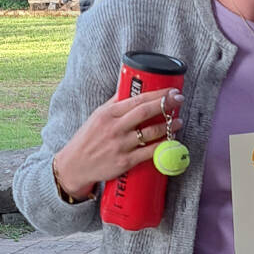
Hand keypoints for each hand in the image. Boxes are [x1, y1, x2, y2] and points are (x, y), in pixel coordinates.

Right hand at [53, 88, 184, 199]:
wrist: (74, 166)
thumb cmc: (88, 138)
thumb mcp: (98, 116)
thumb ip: (115, 103)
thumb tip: (131, 87)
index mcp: (108, 114)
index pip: (137, 99)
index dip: (157, 94)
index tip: (172, 90)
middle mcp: (114, 128)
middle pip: (145, 112)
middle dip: (165, 104)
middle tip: (179, 100)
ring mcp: (120, 145)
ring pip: (150, 132)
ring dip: (169, 126)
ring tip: (179, 121)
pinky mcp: (125, 162)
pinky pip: (149, 152)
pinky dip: (163, 145)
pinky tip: (171, 140)